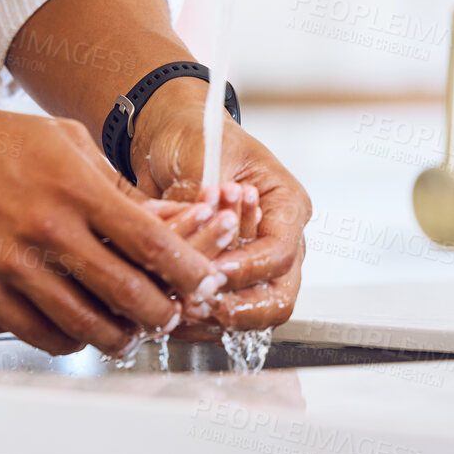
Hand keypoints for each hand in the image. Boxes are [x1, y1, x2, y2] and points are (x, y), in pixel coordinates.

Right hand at [0, 109, 220, 357]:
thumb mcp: (62, 140)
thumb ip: (115, 185)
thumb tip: (171, 221)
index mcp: (75, 185)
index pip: (154, 244)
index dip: (191, 274)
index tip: (206, 285)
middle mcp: (47, 228)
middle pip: (130, 295)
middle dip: (165, 315)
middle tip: (172, 316)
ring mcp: (11, 264)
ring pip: (88, 326)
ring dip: (120, 336)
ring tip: (129, 330)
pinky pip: (40, 335)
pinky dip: (71, 341)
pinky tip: (79, 329)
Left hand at [130, 78, 311, 335]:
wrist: (173, 138)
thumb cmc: (195, 135)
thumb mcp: (200, 154)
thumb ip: (197, 199)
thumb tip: (185, 239)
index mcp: (286, 205)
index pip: (280, 253)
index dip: (246, 269)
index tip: (211, 271)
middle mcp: (278, 241)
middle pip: (278, 299)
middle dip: (236, 307)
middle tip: (195, 302)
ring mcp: (256, 264)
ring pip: (251, 316)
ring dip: (212, 317)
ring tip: (175, 306)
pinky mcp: (229, 280)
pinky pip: (221, 314)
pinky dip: (195, 318)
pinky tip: (166, 308)